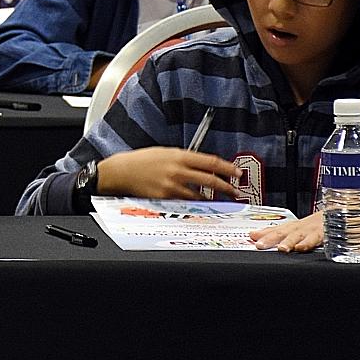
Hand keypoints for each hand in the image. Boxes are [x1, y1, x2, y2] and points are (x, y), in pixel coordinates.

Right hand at [97, 147, 242, 200]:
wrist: (121, 171)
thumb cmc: (141, 160)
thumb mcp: (165, 152)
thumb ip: (184, 158)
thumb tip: (202, 165)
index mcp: (179, 156)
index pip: (211, 162)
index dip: (228, 168)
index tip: (237, 173)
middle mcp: (178, 170)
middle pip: (210, 180)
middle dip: (227, 188)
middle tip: (235, 192)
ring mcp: (172, 186)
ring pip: (200, 195)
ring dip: (213, 199)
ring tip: (220, 202)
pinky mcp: (165, 198)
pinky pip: (186, 203)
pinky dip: (195, 205)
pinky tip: (200, 206)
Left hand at [251, 211, 323, 252]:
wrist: (333, 217)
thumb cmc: (310, 226)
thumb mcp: (291, 229)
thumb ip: (272, 233)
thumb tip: (252, 235)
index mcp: (289, 227)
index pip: (273, 230)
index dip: (262, 233)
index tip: (251, 237)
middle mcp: (297, 228)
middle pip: (282, 232)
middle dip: (271, 238)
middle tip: (260, 245)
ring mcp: (308, 231)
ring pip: (296, 236)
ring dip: (288, 242)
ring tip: (281, 248)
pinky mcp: (321, 235)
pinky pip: (314, 240)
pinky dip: (307, 243)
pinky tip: (301, 248)